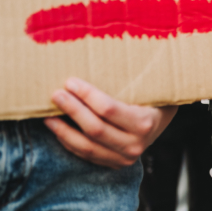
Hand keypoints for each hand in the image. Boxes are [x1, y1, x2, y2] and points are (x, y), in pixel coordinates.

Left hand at [46, 77, 176, 167]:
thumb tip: (102, 46)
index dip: (86, 95)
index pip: (108, 109)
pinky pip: (86, 155)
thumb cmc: (153, 94)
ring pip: (87, 147)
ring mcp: (124, 158)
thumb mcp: (149, 84)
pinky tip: (57, 129)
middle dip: (72, 110)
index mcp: (145, 122)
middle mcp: (135, 145)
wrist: (163, 118)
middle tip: (55, 94)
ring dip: (64, 131)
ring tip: (48, 115)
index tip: (70, 81)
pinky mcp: (114, 164)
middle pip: (95, 129)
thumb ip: (131, 75)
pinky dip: (69, 142)